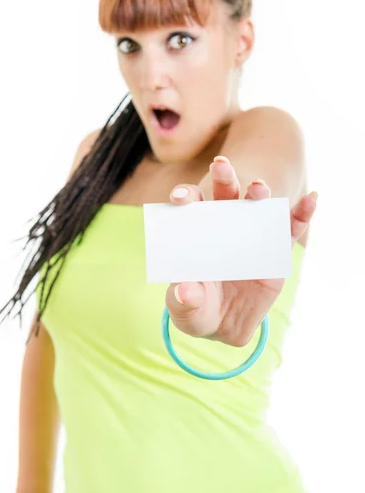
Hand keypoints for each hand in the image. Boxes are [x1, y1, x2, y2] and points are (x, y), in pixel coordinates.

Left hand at [165, 156, 317, 346]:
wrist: (225, 326)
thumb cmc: (198, 310)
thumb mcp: (186, 310)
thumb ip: (185, 300)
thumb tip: (186, 291)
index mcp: (196, 233)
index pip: (190, 207)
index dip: (186, 197)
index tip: (181, 198)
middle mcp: (224, 226)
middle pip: (224, 196)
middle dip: (223, 179)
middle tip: (221, 166)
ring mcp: (251, 236)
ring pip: (257, 208)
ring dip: (259, 194)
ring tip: (259, 187)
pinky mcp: (275, 250)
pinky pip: (290, 229)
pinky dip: (301, 214)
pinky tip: (311, 199)